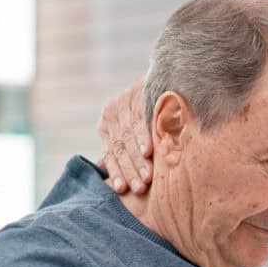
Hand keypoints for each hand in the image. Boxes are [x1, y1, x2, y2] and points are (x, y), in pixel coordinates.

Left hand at [96, 77, 152, 193]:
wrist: (162, 76)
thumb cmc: (148, 108)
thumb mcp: (130, 127)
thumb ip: (120, 148)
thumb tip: (106, 172)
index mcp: (106, 124)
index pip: (110, 153)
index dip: (116, 172)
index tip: (123, 189)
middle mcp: (110, 113)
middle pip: (120, 148)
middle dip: (130, 170)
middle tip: (140, 188)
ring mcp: (123, 103)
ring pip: (129, 138)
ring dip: (139, 160)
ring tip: (147, 178)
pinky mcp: (136, 95)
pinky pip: (140, 121)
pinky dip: (144, 138)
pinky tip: (149, 153)